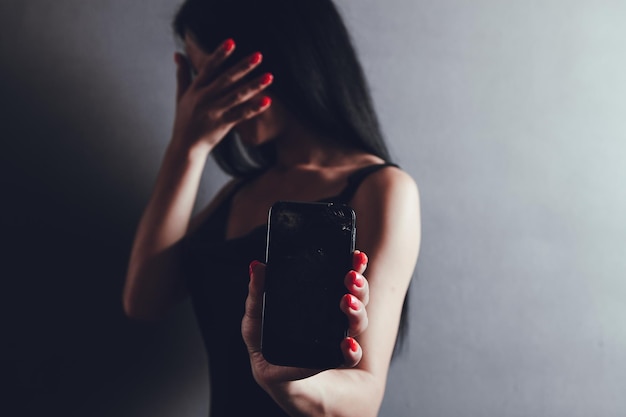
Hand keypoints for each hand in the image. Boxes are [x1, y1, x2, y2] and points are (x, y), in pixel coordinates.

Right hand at [172, 37, 272, 152]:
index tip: (232, 42)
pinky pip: (241, 115)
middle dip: (243, 67)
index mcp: (196, 89)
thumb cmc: (184, 120)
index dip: (220, 54)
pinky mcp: (222, 124)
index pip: (209, 68)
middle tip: (259, 55)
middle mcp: (205, 98)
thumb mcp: (181, 95)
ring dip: (254, 86)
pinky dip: (254, 108)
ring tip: (270, 77)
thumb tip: (178, 54)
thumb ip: (182, 74)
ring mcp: (214, 112)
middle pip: (226, 79)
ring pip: (237, 96)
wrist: (186, 147)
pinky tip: (267, 101)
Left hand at [241, 251, 369, 389]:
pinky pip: (351, 356)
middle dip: (358, 284)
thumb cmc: (269, 358)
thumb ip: (256, 297)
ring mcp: (340, 341)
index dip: (352, 268)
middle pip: (356, 296)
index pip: (340, 281)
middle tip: (351, 278)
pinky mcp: (338, 364)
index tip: (354, 255)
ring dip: (357, 310)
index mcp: (320, 307)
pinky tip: (348, 344)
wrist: (280, 391)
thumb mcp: (256, 325)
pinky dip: (352, 349)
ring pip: (359, 320)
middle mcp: (335, 321)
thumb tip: (256, 266)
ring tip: (347, 303)